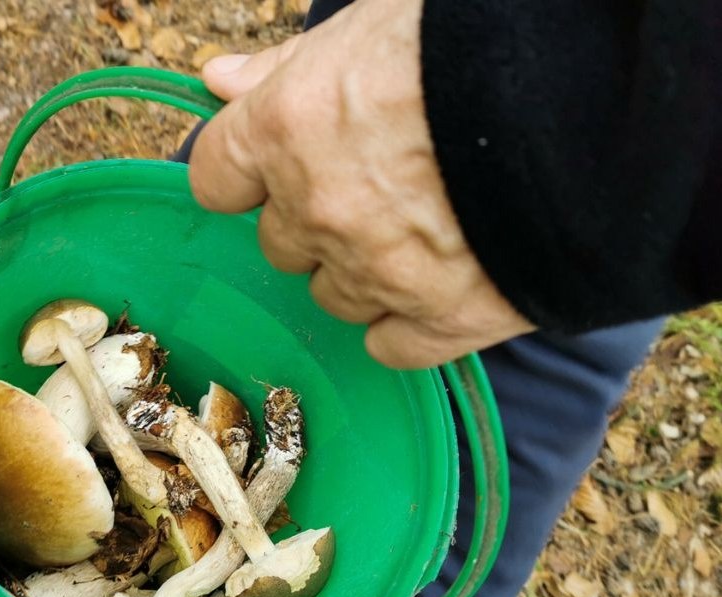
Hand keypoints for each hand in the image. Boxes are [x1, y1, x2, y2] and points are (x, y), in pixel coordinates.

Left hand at [188, 0, 534, 367]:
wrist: (600, 97)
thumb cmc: (475, 44)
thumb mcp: (368, 29)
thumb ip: (284, 67)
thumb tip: (217, 82)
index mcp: (285, 129)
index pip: (216, 177)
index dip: (246, 173)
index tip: (275, 166)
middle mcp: (317, 210)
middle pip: (279, 242)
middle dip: (312, 218)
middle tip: (372, 184)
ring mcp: (377, 271)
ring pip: (332, 295)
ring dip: (359, 269)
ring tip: (420, 227)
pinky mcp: (443, 319)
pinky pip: (389, 345)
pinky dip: (405, 322)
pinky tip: (437, 284)